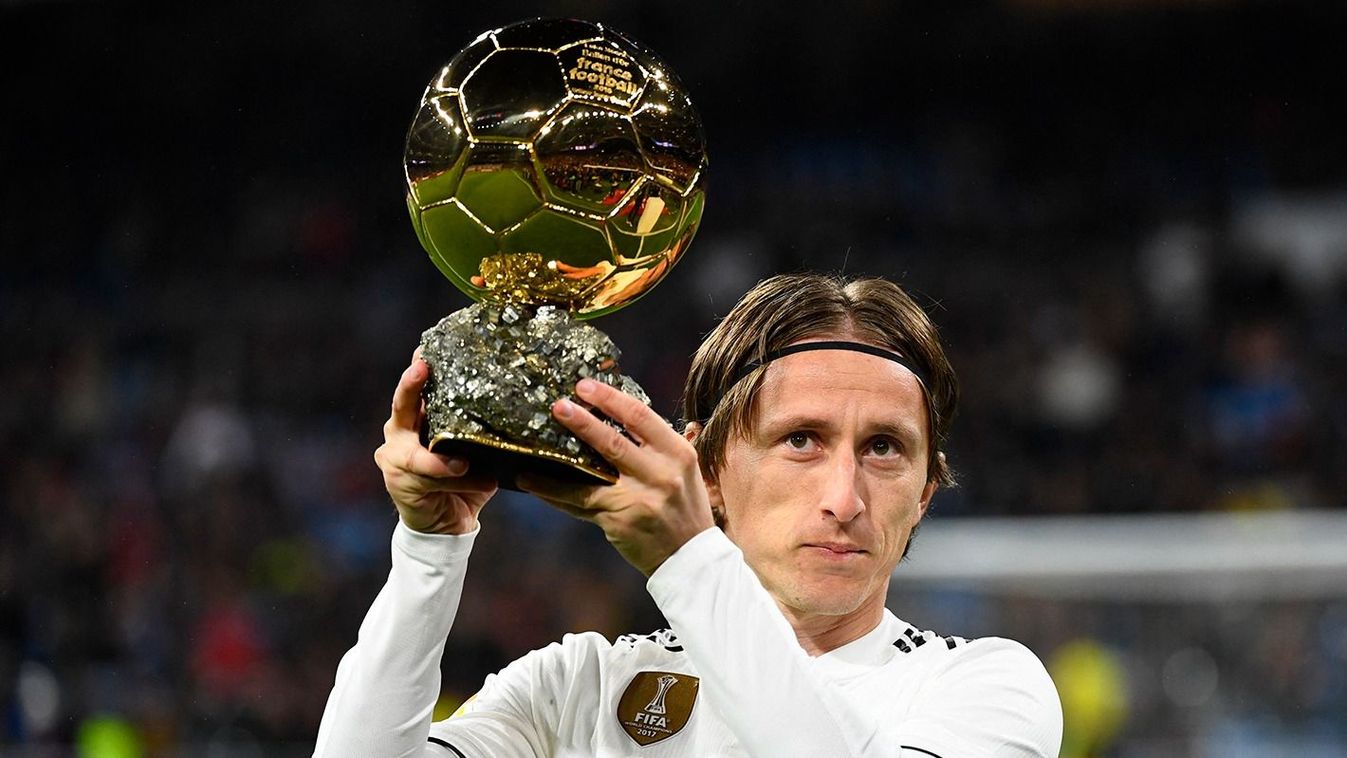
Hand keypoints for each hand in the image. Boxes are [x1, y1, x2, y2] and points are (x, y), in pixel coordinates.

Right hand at [374, 353, 496, 533]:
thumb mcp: (475, 449)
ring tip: (465, 464)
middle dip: (411, 385)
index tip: (428, 346)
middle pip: (402, 404)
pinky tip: (475, 479)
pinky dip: (452, 478)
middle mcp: (398, 432)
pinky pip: (427, 475)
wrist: (447, 525)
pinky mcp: (398, 480)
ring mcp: (393, 456)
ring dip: (445, 459)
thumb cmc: (465, 481)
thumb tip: (515, 402)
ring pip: (418, 450)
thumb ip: (480, 429)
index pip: (418, 387)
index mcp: (417, 418)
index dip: (421, 365)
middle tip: (421, 368)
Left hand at [518, 378, 714, 574]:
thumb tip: (616, 411)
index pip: (640, 416)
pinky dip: (554, 491)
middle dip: (583, 422)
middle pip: (614, 442)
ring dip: (560, 458)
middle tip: (559, 405)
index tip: (585, 386)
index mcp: (678, 453)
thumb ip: (656, 443)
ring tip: (535, 444)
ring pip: (590, 474)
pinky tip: (532, 481)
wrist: (690, 557)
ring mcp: (638, 500)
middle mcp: (660, 474)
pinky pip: (579, 502)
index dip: (610, 398)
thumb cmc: (684, 506)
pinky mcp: (618, 521)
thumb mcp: (682, 469)